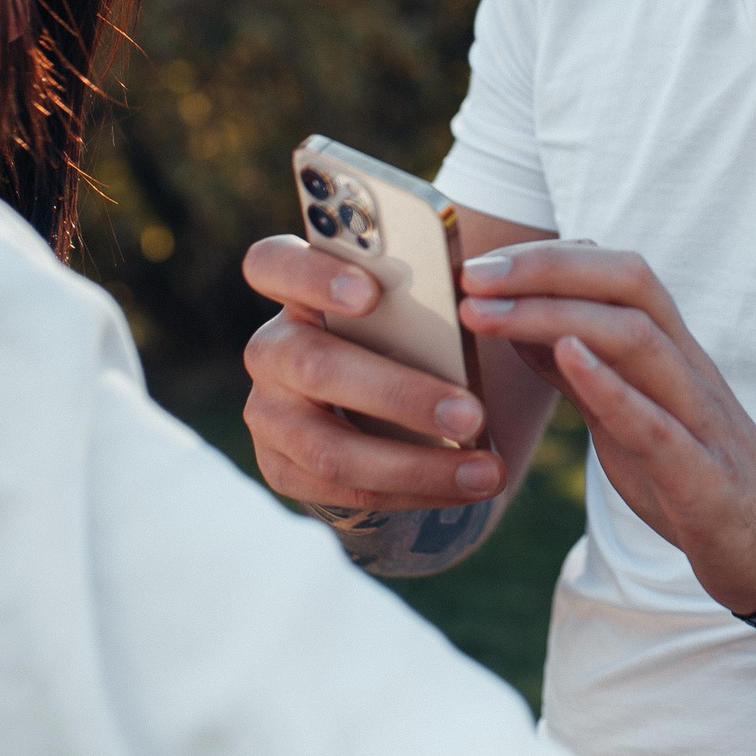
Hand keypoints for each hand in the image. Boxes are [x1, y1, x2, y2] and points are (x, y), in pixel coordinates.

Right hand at [241, 235, 506, 511]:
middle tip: (472, 415)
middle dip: (400, 395)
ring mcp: (269, 413)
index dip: (313, 276)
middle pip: (313, 366)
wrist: (383, 409)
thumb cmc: (408, 337)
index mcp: (298, 291)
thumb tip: (477, 312)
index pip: (272, 264)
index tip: (370, 293)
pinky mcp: (281, 467)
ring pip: (329, 448)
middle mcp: (273, 350)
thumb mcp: (412, 311)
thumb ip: (424, 303)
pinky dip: (412, 491)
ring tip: (485, 471)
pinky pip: (342, 491)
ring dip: (416, 464)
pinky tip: (464, 488)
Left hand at [457, 243, 755, 613]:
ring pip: (638, 339)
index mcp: (671, 349)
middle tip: (472, 277)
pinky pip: (657, 423)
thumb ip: (582, 372)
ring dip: (555, 317)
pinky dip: (610, 385)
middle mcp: (688, 366)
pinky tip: (565, 358)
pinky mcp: (702, 476)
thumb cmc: (690, 475)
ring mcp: (699, 417)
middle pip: (629, 282)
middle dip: (547, 268)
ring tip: (489, 315)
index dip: (548, 258)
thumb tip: (518, 325)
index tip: (478, 265)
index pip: (616, 271)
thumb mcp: (627, 415)